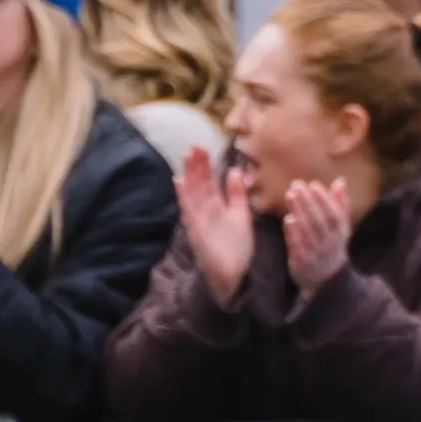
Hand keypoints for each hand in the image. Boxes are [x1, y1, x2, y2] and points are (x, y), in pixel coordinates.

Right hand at [174, 149, 259, 306]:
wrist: (235, 276)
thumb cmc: (236, 247)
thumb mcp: (241, 215)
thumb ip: (237, 194)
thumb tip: (235, 170)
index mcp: (217, 207)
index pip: (209, 182)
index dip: (205, 166)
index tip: (202, 147)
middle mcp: (206, 212)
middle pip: (199, 185)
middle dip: (196, 166)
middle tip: (193, 145)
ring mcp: (200, 221)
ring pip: (193, 194)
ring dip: (189, 175)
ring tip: (186, 156)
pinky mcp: (198, 232)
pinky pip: (190, 212)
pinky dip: (184, 197)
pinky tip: (179, 182)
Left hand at [283, 176, 354, 291]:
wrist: (326, 279)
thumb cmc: (332, 244)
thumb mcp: (341, 226)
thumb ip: (341, 203)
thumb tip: (340, 180)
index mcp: (340, 233)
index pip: (333, 214)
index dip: (324, 199)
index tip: (313, 184)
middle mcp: (329, 243)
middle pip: (318, 220)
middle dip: (308, 202)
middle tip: (296, 185)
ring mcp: (315, 253)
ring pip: (307, 231)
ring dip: (299, 212)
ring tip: (290, 195)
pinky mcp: (301, 262)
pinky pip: (297, 247)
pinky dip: (293, 233)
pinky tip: (288, 219)